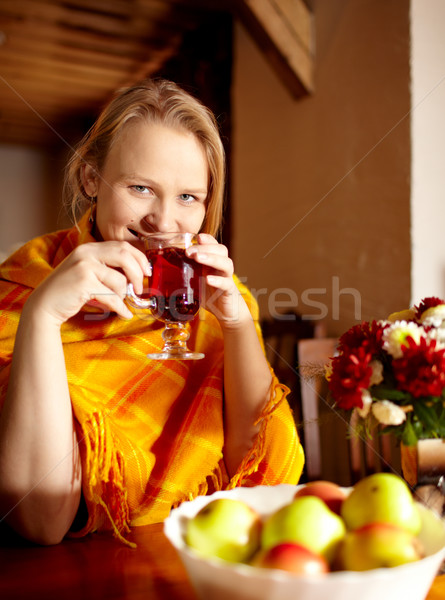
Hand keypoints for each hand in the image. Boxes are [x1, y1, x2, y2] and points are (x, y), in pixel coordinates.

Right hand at [26, 241, 149, 325]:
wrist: (44, 305)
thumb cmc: (69, 291)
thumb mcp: (88, 271)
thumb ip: (107, 267)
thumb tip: (137, 274)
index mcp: (90, 247)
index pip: (123, 246)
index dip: (140, 258)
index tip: (147, 272)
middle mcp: (87, 252)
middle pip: (125, 256)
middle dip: (138, 274)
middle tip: (139, 289)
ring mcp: (84, 266)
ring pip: (119, 280)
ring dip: (123, 296)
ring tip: (117, 302)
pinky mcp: (84, 283)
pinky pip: (112, 297)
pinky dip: (121, 308)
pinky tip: (123, 314)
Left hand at [186, 234, 250, 328]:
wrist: (224, 311)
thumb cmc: (207, 293)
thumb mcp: (194, 281)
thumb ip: (183, 272)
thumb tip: (159, 267)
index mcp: (213, 262)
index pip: (214, 245)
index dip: (207, 239)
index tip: (197, 237)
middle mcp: (221, 267)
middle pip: (221, 250)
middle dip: (205, 248)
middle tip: (189, 251)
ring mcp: (227, 278)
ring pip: (226, 263)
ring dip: (212, 258)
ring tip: (198, 258)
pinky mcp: (229, 292)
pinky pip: (226, 283)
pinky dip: (218, 280)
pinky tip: (208, 279)